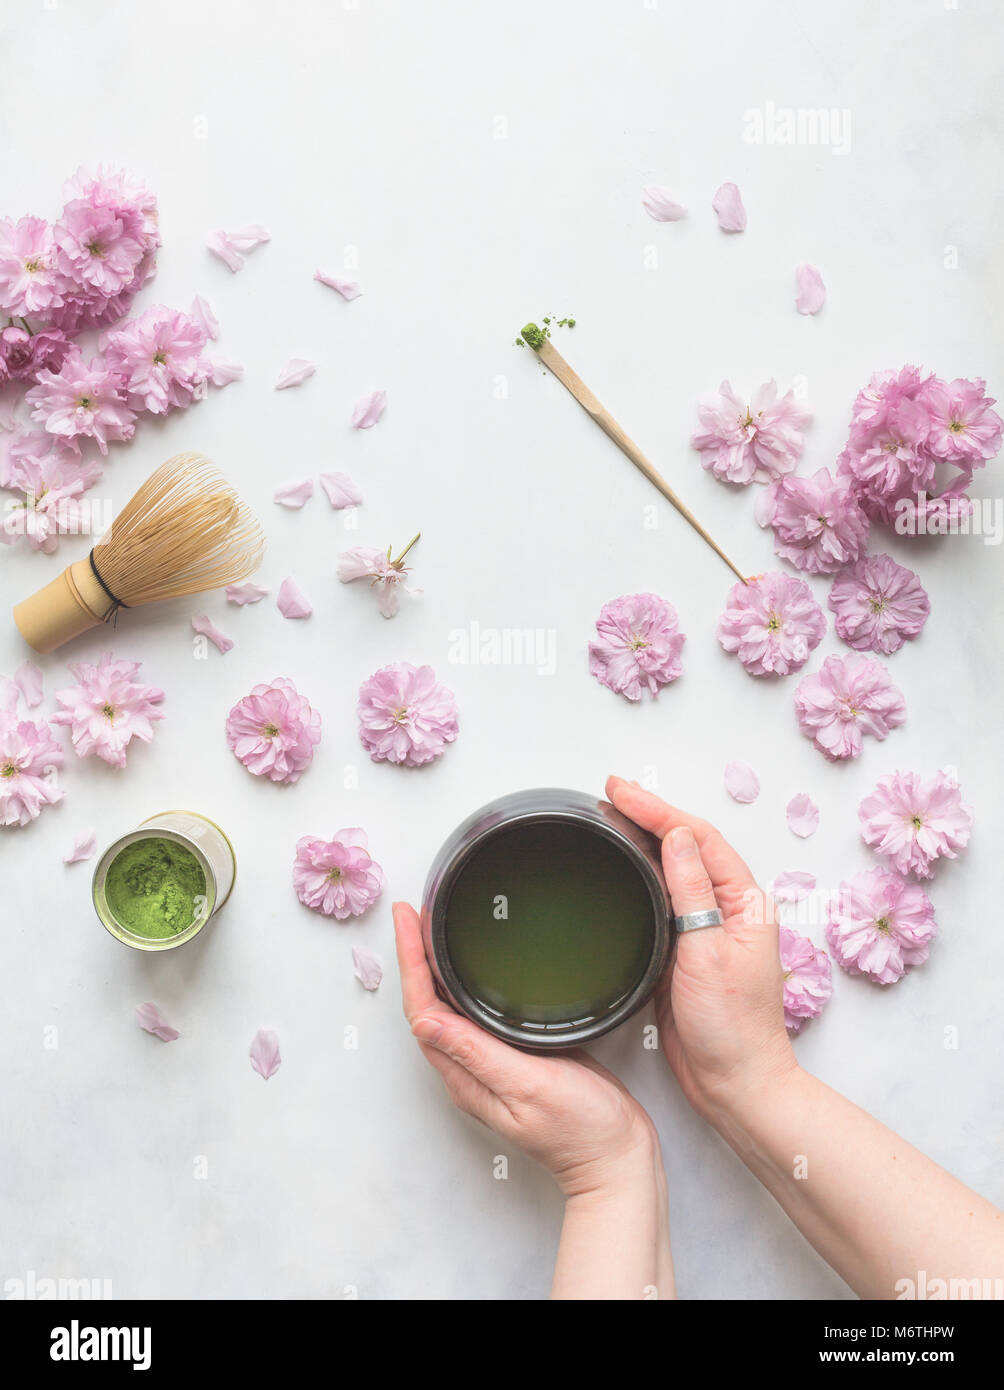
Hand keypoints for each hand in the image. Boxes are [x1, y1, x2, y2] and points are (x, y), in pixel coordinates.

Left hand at [392, 900, 657, 1197]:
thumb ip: (477, 1053)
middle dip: (415, 957)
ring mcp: (491, 1065)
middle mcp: (470, 1071)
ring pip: (449, 1008)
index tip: (408, 919)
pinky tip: (473, 969)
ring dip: (435, 968)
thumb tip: (425, 1021)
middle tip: (414, 914)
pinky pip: (476, 1014)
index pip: (422, 1009)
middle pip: (427, 1005)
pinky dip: (465, 983)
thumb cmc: (580, 1131)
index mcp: (465, 1076)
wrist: (618, 1156)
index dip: (411, 961)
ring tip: (431, 929)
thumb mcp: (528, 1086)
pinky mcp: (515, 1059)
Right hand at [606, 776, 797, 1120]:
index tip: (622, 790)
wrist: (733, 1083)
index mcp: (745, 904)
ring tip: (612, 817)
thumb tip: (678, 836)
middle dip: (650, 814)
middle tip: (611, 792)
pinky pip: (664, 900)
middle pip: (689, 846)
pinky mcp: (686, 951)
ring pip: (675, 870)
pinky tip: (622, 869)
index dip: (658, 809)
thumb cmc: (731, 1029)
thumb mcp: (708, 952)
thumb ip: (693, 892)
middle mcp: (730, 910)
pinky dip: (642, 876)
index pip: (699, 839)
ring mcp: (708, 930)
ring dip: (645, 840)